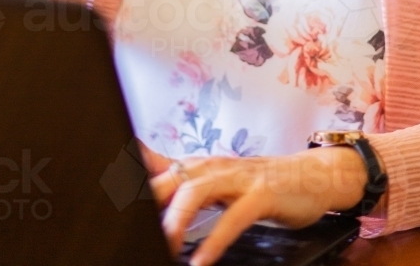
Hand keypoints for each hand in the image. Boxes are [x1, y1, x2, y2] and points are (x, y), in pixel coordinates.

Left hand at [147, 145, 369, 265]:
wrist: (312, 175)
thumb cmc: (258, 183)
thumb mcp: (216, 180)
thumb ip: (182, 182)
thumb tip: (146, 180)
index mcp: (199, 165)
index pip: (156, 163)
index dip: (130, 169)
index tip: (107, 185)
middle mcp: (213, 166)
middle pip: (169, 177)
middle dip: (146, 199)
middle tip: (128, 227)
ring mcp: (238, 178)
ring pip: (196, 192)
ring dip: (174, 220)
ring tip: (161, 246)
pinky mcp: (261, 194)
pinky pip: (233, 218)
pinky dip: (215, 240)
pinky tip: (201, 261)